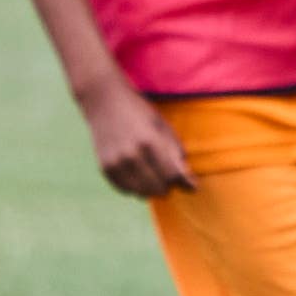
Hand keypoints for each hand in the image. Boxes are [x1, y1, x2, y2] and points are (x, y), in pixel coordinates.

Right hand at [81, 79, 193, 197]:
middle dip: (168, 185)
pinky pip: (125, 190)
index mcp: (150, 142)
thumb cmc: (139, 113)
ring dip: (152, 189)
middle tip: (170, 178)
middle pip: (158, 187)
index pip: (172, 175)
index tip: (192, 186)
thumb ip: (176, 152)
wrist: (104, 102)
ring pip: (141, 192)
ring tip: (156, 178)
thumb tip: (189, 181)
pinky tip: (140, 178)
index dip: (185, 183)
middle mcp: (131, 155)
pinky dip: (136, 188)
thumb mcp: (163, 127)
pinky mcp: (104, 167)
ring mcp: (115, 162)